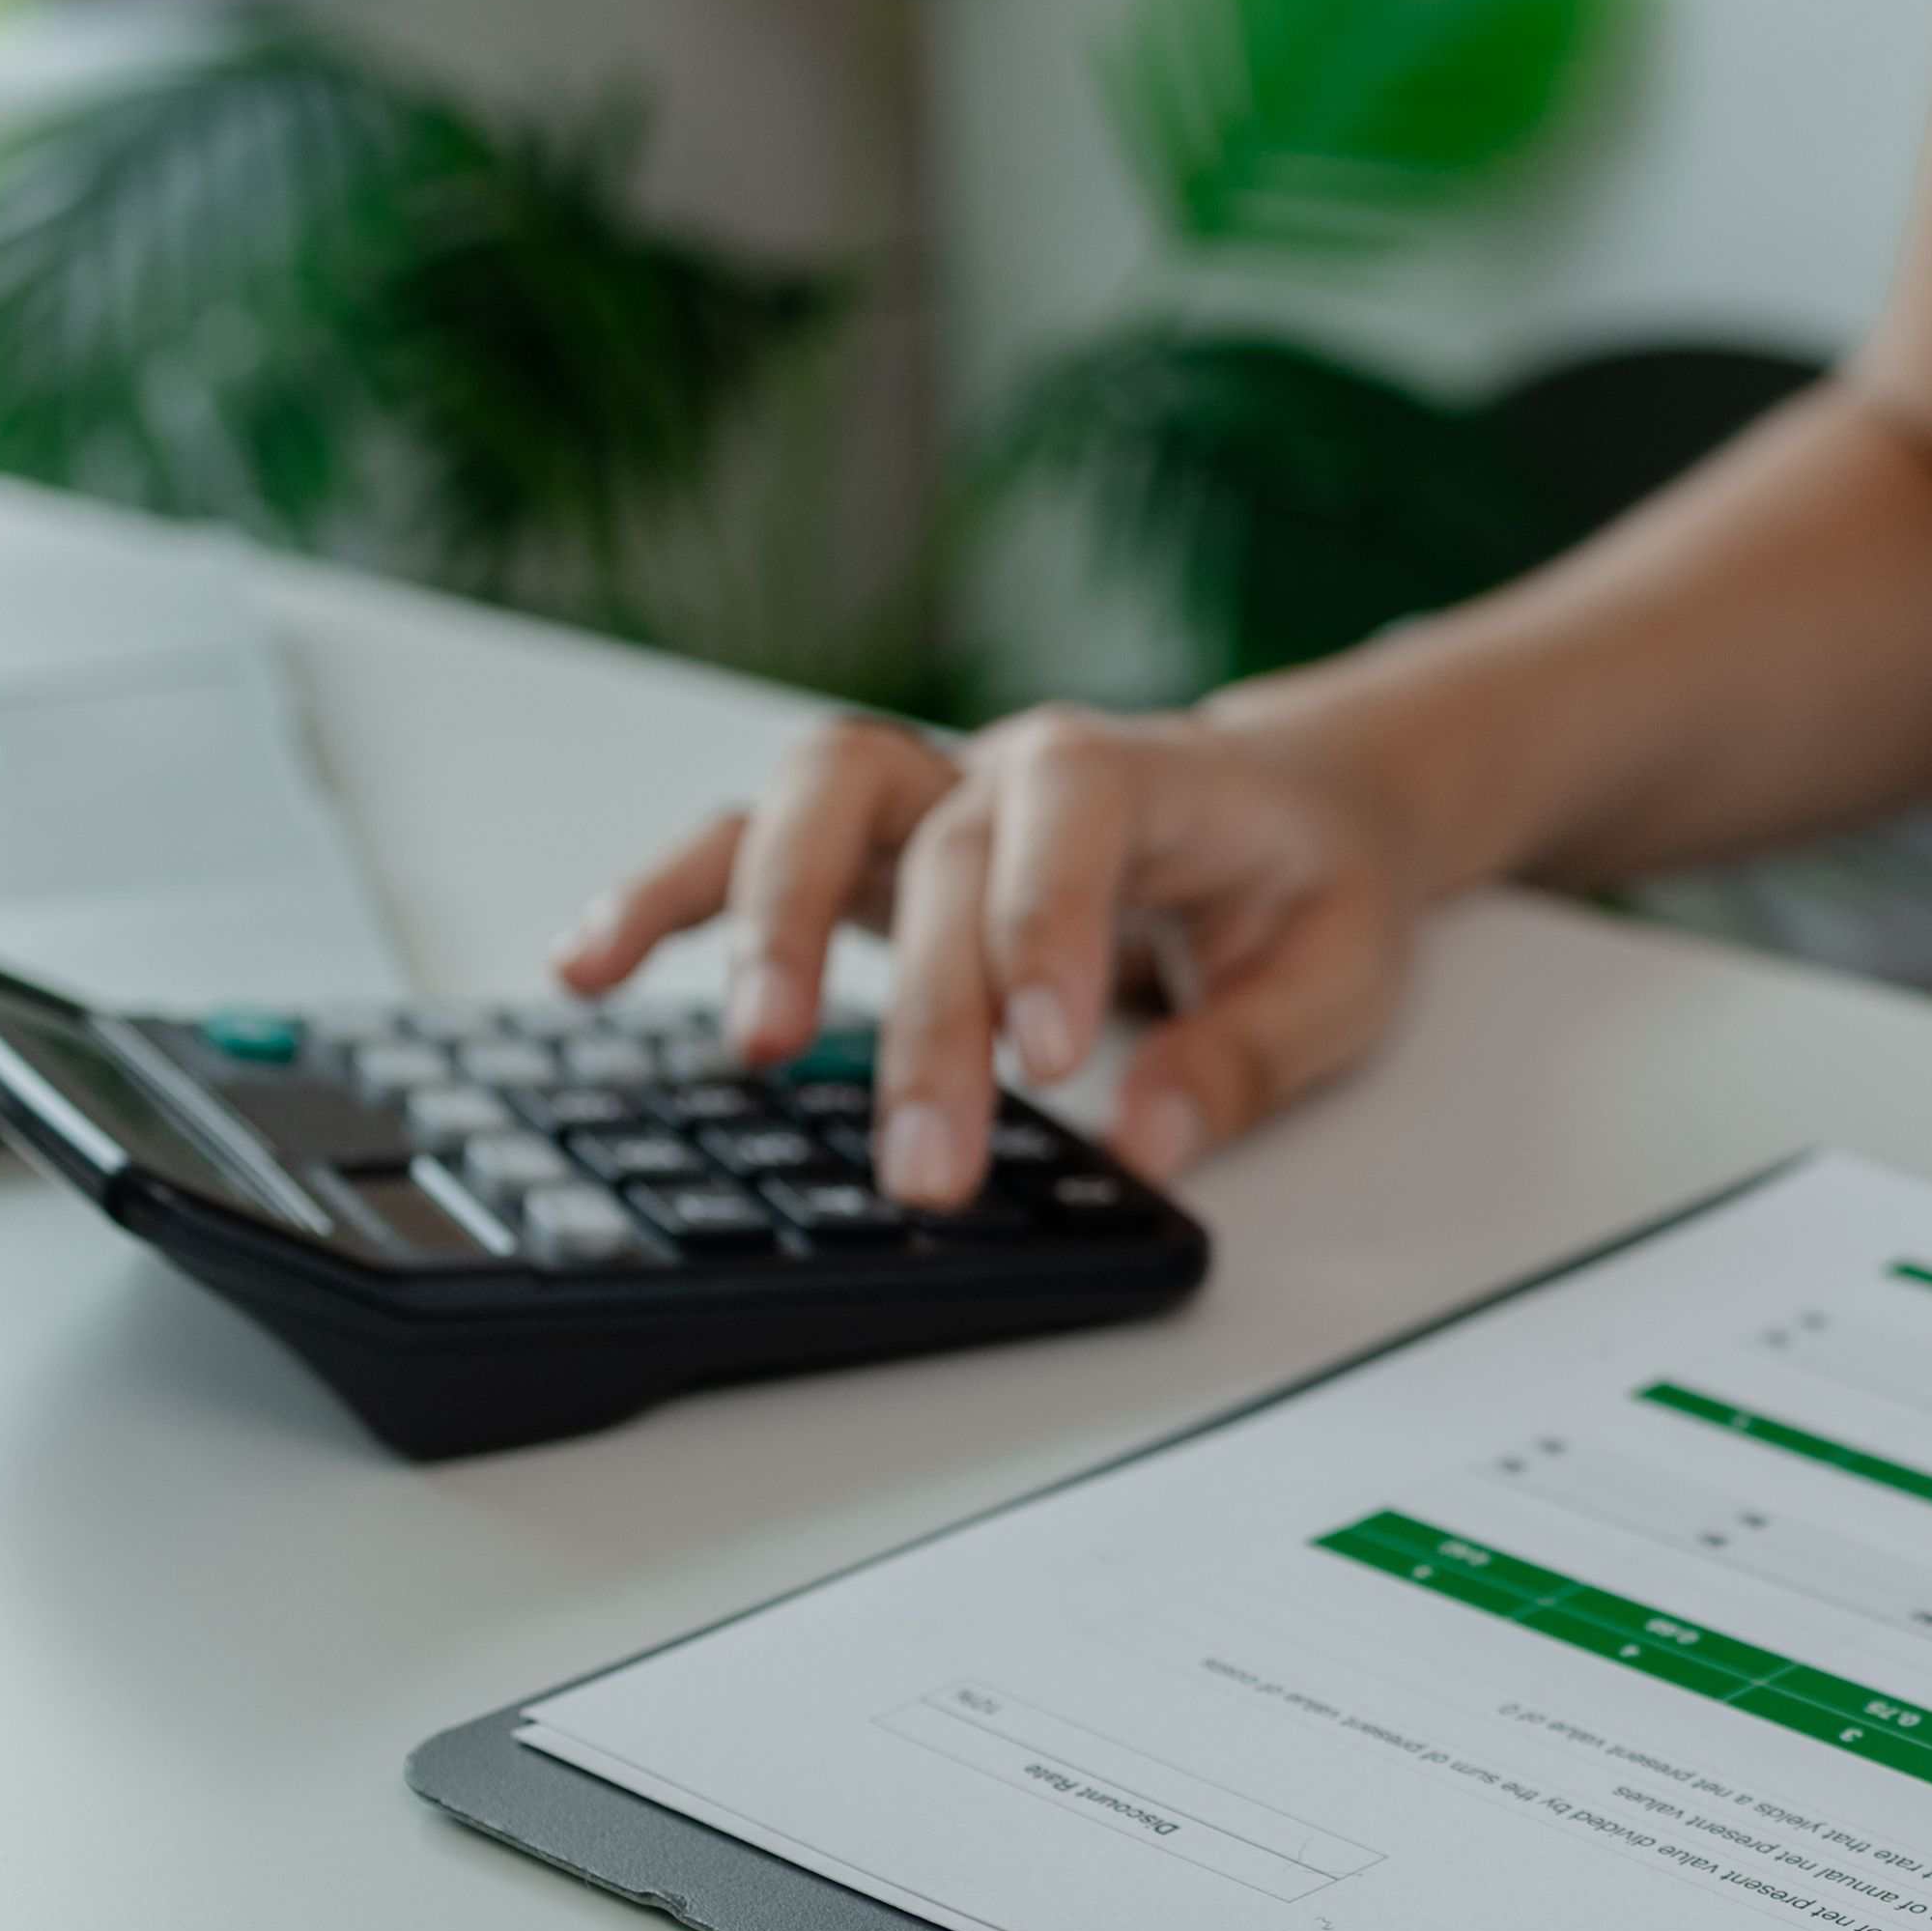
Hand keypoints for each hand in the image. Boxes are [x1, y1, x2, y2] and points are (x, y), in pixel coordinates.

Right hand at [551, 704, 1421, 1203]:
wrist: (1295, 798)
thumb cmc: (1311, 876)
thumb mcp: (1341, 965)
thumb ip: (1246, 1052)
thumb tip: (1149, 1141)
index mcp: (1138, 771)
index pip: (1073, 812)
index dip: (1044, 922)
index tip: (1046, 1061)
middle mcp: (1006, 769)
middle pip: (931, 855)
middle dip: (923, 1016)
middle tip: (925, 1160)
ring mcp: (924, 801)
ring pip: (806, 807)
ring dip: (760, 918)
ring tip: (747, 1047)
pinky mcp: (864, 855)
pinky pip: (738, 852)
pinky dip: (662, 901)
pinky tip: (590, 969)